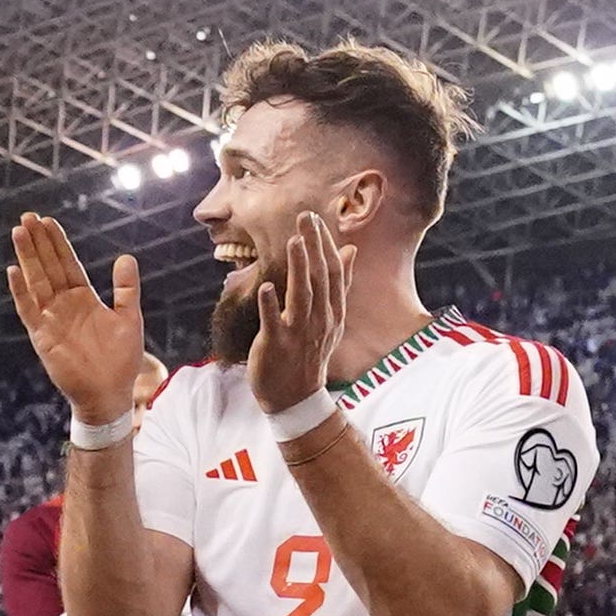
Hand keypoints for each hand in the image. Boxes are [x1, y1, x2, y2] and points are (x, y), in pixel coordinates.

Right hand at [6, 214, 155, 425]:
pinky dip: (21, 292)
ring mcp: (51, 319)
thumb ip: (126, 289)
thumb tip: (125, 257)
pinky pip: (29, 310)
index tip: (47, 221)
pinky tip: (14, 271)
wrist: (109, 394)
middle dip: (38, 242)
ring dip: (27, 258)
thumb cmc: (120, 360)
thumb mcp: (129, 318)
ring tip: (18, 233)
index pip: (67, 263)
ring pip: (36, 281)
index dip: (57, 243)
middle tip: (27, 217)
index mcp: (83, 298)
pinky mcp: (43, 337)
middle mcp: (64, 305)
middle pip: (47, 267)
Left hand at [242, 206, 345, 406]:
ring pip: (302, 297)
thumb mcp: (331, 318)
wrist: (296, 397)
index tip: (316, 219)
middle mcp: (319, 319)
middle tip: (305, 217)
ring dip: (298, 269)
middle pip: (320, 279)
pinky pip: (274, 324)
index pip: (333, 272)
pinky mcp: (276, 346)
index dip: (325, 245)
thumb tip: (350, 251)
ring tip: (293, 242)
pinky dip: (270, 306)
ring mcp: (298, 333)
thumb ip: (339, 283)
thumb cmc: (310, 352)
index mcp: (332, 311)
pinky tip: (266, 287)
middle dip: (314, 247)